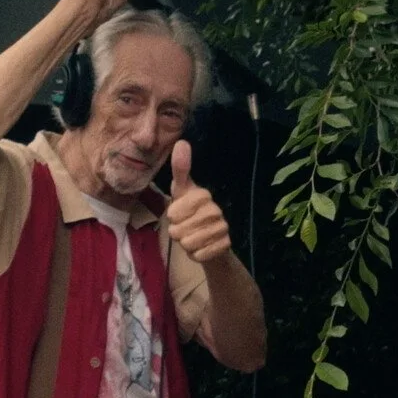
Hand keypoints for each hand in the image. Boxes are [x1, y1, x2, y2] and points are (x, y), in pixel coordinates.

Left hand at [165, 140, 231, 263]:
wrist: (211, 239)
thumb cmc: (191, 211)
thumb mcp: (182, 190)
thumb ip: (180, 169)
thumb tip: (182, 142)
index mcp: (203, 195)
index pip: (173, 212)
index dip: (172, 217)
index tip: (179, 213)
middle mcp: (216, 210)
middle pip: (178, 230)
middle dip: (178, 232)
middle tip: (187, 227)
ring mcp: (222, 228)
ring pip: (188, 244)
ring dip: (186, 244)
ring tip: (194, 236)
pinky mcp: (225, 245)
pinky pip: (198, 255)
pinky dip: (196, 255)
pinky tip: (202, 247)